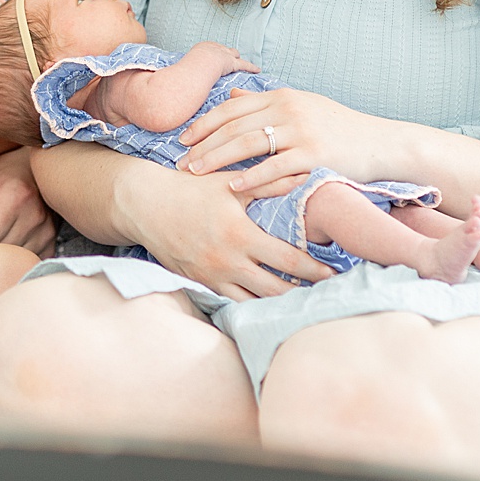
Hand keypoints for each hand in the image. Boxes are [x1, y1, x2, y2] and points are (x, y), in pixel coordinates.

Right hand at [124, 164, 332, 300]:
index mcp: (240, 235)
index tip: (333, 272)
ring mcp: (212, 277)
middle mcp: (228, 261)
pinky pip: (231, 303)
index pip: (287, 259)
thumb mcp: (230, 184)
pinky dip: (251, 305)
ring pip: (254, 302)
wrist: (145, 206)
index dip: (314, 269)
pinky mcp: (199, 284)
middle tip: (326, 295)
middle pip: (275, 289)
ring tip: (302, 303)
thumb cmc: (191, 189)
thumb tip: (305, 175)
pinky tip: (267, 304)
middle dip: (303, 294)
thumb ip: (270, 183)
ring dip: (278, 304)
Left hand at [179, 85, 401, 196]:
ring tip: (196, 173)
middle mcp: (289, 109)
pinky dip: (251, 177)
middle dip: (203, 145)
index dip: (204, 124)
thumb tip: (233, 95)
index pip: (232, 108)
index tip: (183, 140)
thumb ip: (266, 103)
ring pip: (248, 144)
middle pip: (234, 127)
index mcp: (283, 97)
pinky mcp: (315, 155)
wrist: (382, 145)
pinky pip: (275, 167)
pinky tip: (233, 187)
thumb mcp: (303, 107)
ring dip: (217, 160)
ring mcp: (302, 131)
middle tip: (180, 162)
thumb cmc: (340, 129)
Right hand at [182, 41, 258, 75]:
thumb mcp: (181, 69)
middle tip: (227, 61)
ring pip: (234, 54)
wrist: (196, 68)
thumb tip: (168, 81)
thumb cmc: (185, 71)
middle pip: (223, 49)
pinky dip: (251, 67)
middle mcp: (213, 47)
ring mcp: (223, 54)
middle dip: (226, 54)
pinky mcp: (232, 63)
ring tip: (242, 63)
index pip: (210, 50)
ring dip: (237, 59)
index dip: (214, 55)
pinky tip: (258, 70)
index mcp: (201, 47)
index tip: (214, 60)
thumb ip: (181, 74)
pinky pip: (244, 64)